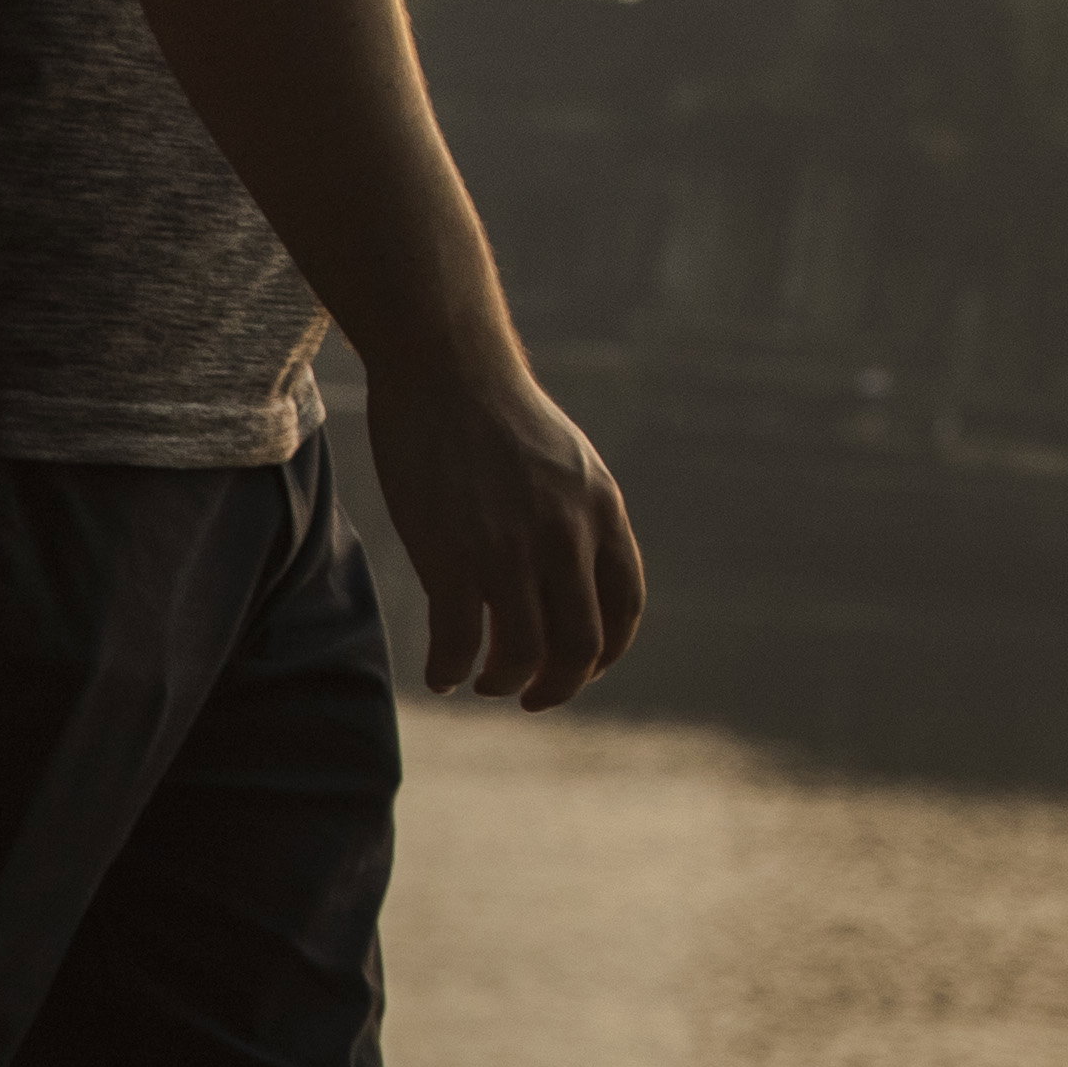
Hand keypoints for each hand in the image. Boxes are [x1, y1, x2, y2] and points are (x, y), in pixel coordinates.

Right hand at [365, 349, 649, 707]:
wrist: (449, 369)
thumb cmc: (499, 417)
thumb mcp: (567, 465)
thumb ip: (577, 519)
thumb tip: (572, 577)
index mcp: (602, 512)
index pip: (626, 607)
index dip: (606, 653)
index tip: (579, 669)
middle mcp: (567, 535)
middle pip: (582, 646)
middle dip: (558, 687)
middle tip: (530, 697)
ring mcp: (510, 547)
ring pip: (522, 655)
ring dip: (504, 683)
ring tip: (482, 681)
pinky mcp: (451, 554)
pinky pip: (458, 641)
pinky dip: (450, 670)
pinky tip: (441, 674)